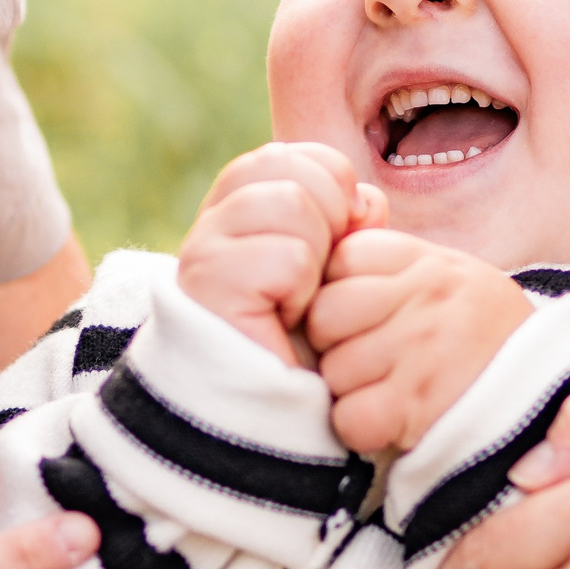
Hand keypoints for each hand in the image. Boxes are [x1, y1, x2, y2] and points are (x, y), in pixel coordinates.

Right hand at [176, 142, 381, 365]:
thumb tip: (366, 199)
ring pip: (293, 205)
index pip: (294, 154)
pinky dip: (302, 294)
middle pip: (292, 167)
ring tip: (296, 300)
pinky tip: (282, 320)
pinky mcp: (207, 286)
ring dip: (315, 260)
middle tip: (314, 276)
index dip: (331, 188)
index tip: (331, 243)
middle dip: (328, 219)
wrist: (274, 414)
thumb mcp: (337, 265)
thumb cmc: (308, 339)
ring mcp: (203, 250)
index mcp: (238, 204)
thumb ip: (350, 219)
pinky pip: (289, 258)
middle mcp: (212, 220)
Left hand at [303, 230, 535, 453]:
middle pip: (325, 315)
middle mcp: (428, 300)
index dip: (339, 290)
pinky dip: (361, 426)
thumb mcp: (445, 272)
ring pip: (333, 370)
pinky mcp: (419, 409)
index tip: (363, 313)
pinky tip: (389, 418)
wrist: (547, 390)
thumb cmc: (478, 330)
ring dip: (349, 388)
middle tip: (365, 355)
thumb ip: (389, 254)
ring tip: (386, 386)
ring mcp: (424, 353)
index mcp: (429, 261)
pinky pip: (350, 418)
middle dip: (332, 341)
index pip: (342, 258)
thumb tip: (342, 210)